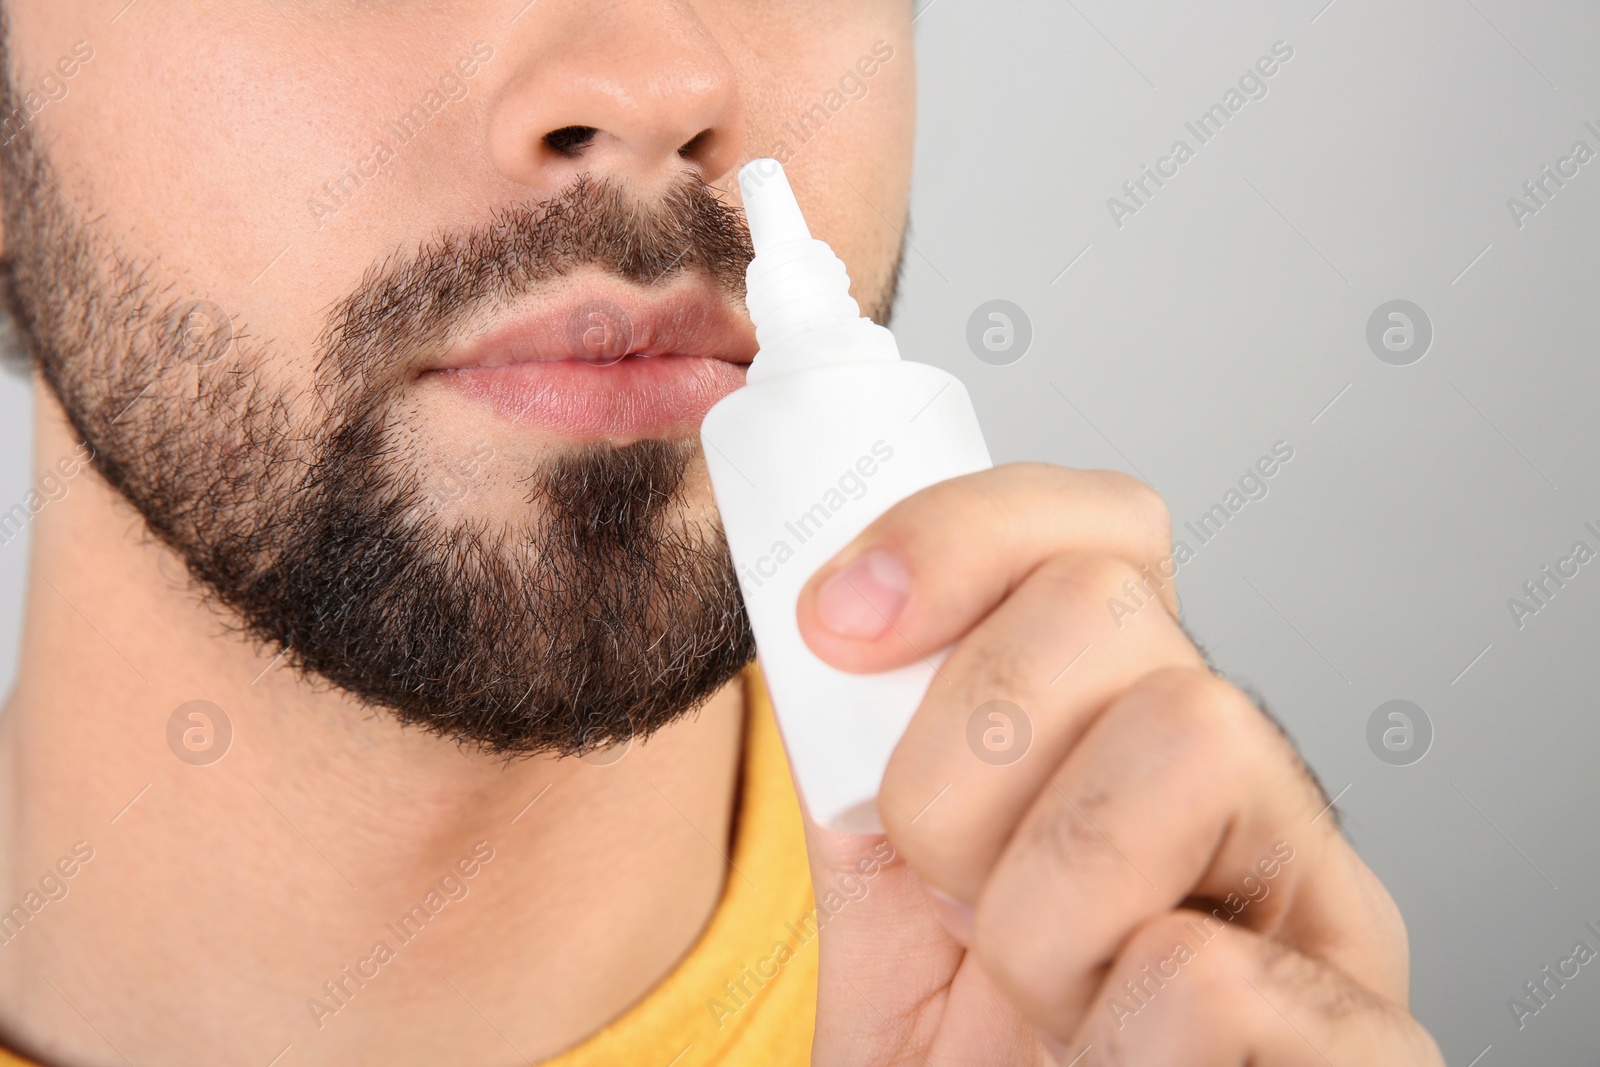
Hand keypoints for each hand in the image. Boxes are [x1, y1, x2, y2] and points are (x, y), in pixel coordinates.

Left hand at [793, 464, 1442, 1065]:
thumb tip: (831, 608)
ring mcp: (1326, 897)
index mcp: (1131, 720)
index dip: (958, 535)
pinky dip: (1113, 1039)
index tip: (838, 625)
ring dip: (1036, 912)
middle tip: (948, 893)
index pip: (1100, 523)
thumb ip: (861, 744)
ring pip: (1193, 734)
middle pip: (1107, 604)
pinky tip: (1111, 1061)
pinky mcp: (1371, 1039)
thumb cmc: (954, 1046)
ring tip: (1044, 995)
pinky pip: (1216, 976)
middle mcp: (1246, 775)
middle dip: (959, 761)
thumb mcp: (877, 873)